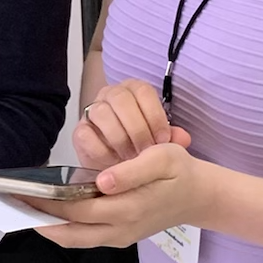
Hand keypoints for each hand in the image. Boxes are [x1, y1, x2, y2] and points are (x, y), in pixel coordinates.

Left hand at [39, 142, 212, 249]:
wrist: (201, 196)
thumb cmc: (180, 172)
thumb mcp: (164, 159)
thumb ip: (133, 170)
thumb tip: (102, 182)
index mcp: (128, 208)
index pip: (77, 209)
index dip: (48, 203)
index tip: (24, 192)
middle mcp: (120, 229)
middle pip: (70, 231)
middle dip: (40, 218)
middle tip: (12, 203)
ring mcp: (120, 237)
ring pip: (76, 240)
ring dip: (50, 227)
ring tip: (25, 210)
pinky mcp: (120, 237)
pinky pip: (85, 238)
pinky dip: (65, 229)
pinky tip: (50, 213)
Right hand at [74, 78, 191, 166]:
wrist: (120, 171)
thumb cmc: (141, 149)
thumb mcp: (160, 143)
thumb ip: (172, 139)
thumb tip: (182, 138)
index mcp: (133, 91)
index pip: (143, 91)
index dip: (154, 116)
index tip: (162, 140)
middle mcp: (111, 95)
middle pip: (121, 98)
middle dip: (137, 128)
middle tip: (145, 151)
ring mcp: (92, 112)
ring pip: (102, 113)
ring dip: (120, 139)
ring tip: (130, 159)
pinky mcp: (79, 132)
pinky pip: (86, 135)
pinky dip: (102, 151)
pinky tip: (113, 163)